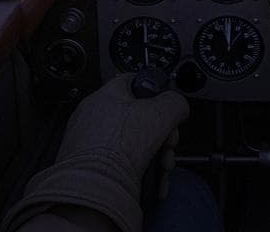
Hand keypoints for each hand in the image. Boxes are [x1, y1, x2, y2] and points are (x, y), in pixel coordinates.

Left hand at [5, 75, 188, 231]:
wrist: (96, 189)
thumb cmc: (118, 149)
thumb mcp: (162, 113)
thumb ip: (175, 102)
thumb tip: (179, 106)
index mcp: (104, 96)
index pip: (134, 81)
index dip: (156, 94)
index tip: (167, 109)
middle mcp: (93, 118)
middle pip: (138, 119)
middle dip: (160, 134)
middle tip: (168, 145)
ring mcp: (90, 145)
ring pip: (132, 145)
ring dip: (155, 157)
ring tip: (162, 169)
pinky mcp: (90, 168)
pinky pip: (121, 165)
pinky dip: (140, 173)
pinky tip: (152, 182)